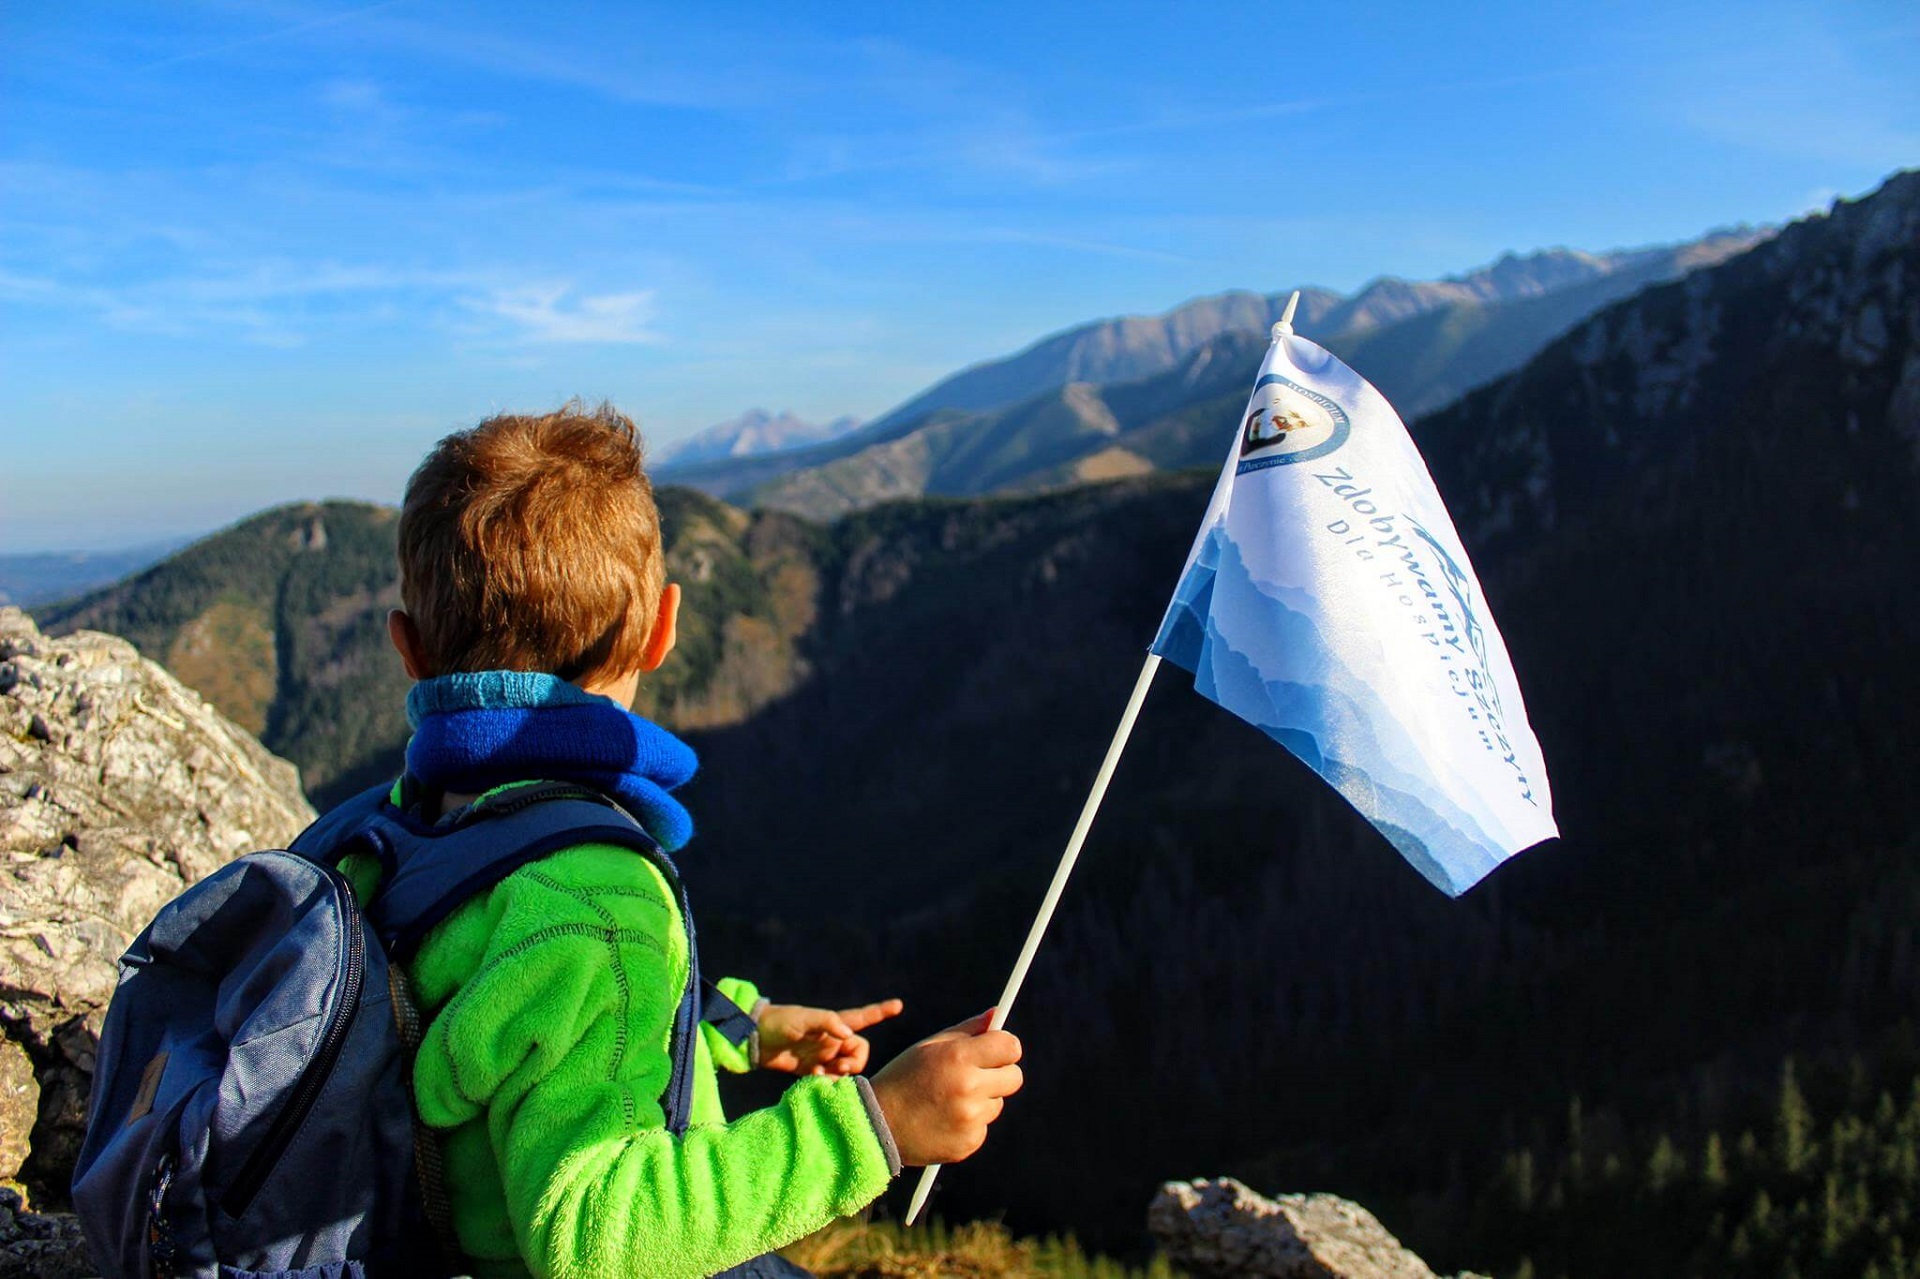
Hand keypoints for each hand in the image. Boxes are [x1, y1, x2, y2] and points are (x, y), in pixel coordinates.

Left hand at [758, 998, 904, 1075]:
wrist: (753, 1038)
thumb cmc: (778, 1022)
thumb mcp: (803, 1019)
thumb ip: (828, 1023)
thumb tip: (850, 1036)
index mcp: (834, 1023)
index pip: (863, 1017)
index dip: (881, 1011)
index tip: (899, 1005)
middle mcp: (832, 1039)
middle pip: (859, 1053)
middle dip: (855, 1063)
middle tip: (839, 1068)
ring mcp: (823, 1055)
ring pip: (846, 1069)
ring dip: (840, 1076)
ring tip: (822, 1074)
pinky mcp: (811, 1069)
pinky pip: (830, 1080)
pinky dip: (827, 1083)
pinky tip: (813, 1079)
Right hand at [868, 1010, 1023, 1165]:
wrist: (876, 1125)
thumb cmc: (904, 1077)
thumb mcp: (930, 1046)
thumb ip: (968, 1030)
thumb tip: (997, 1014)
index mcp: (959, 1057)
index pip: (1010, 1046)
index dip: (1005, 1047)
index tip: (998, 1049)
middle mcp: (969, 1088)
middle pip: (1014, 1077)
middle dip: (1001, 1073)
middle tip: (977, 1074)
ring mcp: (970, 1119)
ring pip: (997, 1103)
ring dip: (981, 1099)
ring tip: (948, 1100)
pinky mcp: (969, 1143)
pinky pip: (983, 1126)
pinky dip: (969, 1123)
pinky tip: (944, 1120)